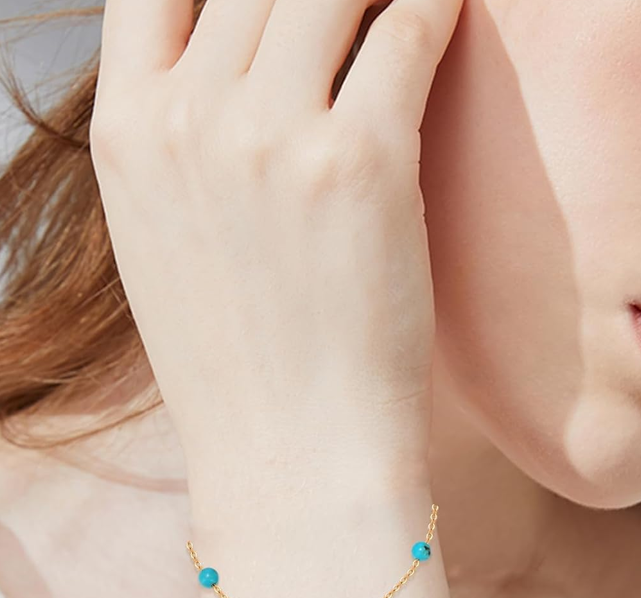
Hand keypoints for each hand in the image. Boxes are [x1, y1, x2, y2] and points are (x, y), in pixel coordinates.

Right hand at [89, 0, 462, 477]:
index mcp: (129, 134)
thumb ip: (187, 140)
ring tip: (404, 4)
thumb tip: (239, 65)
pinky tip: (452, 10)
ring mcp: (271, 135)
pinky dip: (433, 9)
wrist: (293, 452)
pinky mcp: (362, 162)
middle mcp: (190, 119)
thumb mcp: (168, 239)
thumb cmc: (240, 361)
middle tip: (357, 3)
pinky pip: (407, 32)